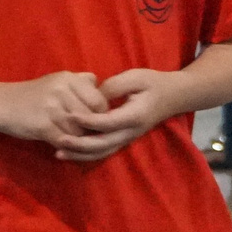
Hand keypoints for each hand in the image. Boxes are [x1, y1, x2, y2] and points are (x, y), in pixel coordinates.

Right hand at [0, 70, 111, 149]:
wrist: (1, 104)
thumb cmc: (33, 95)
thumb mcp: (57, 81)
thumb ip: (80, 82)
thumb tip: (102, 85)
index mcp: (68, 78)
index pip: (99, 101)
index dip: (101, 115)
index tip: (94, 122)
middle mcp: (61, 90)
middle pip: (91, 118)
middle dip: (90, 129)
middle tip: (83, 134)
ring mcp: (51, 107)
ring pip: (79, 131)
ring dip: (77, 139)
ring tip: (70, 139)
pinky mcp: (42, 125)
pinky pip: (65, 140)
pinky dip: (65, 145)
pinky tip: (59, 144)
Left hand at [55, 67, 176, 162]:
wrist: (173, 96)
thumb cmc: (153, 83)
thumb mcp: (135, 77)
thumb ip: (114, 85)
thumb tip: (94, 95)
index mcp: (134, 116)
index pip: (108, 122)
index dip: (88, 121)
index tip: (70, 116)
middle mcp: (130, 132)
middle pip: (103, 144)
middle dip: (79, 145)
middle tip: (59, 141)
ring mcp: (127, 138)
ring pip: (102, 153)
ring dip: (80, 155)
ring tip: (59, 153)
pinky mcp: (122, 139)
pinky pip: (104, 152)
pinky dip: (86, 155)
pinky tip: (70, 153)